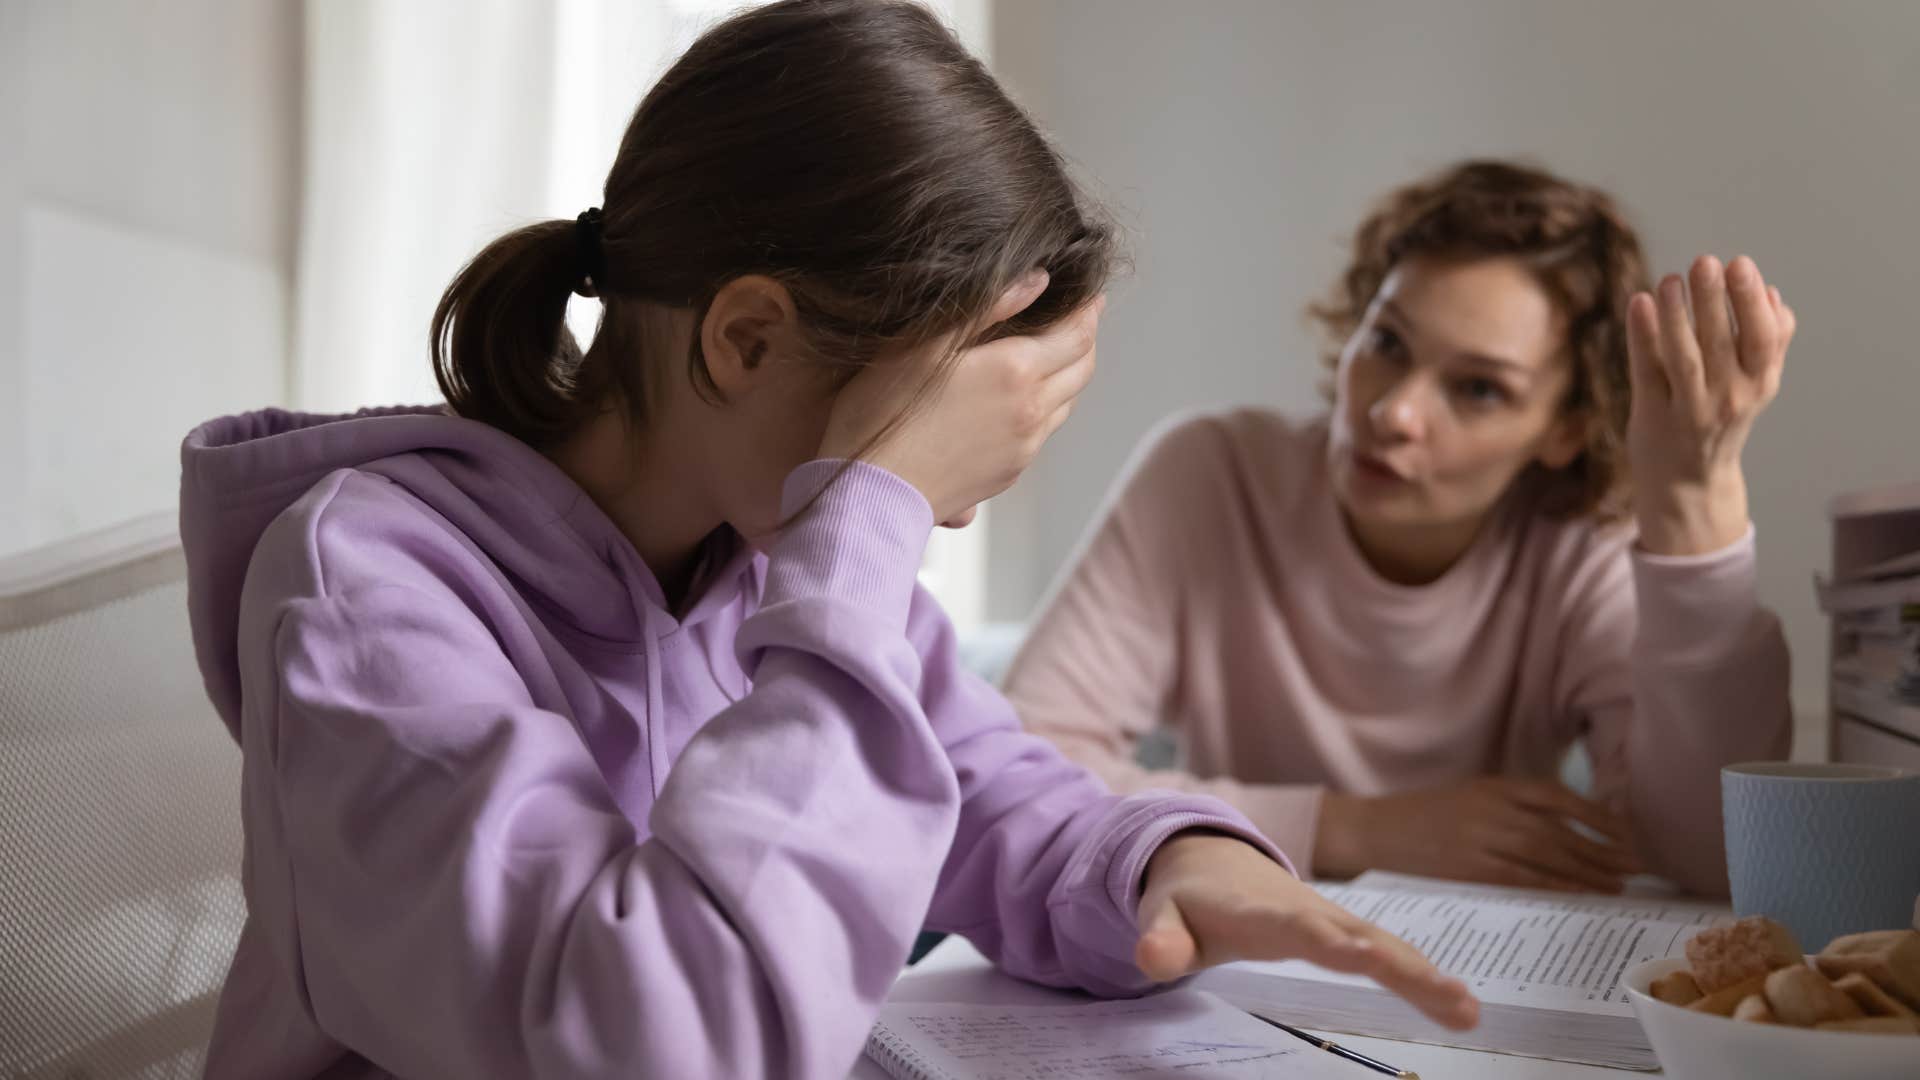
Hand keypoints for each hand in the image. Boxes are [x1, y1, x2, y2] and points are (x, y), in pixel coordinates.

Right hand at [818, 271, 1102, 525]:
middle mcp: (1031, 410)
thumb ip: (985, 306)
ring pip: (1066, 403)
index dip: (1087, 310)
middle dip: (1085, 340)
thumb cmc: (884, 413)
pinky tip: (1020, 400)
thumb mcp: (924, 344)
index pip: (1077, 334)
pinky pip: (1042, 433)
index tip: (1091, 295)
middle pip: (1082, 369)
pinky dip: (1045, 408)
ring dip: (1067, 375)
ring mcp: (1024, 446)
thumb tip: (1037, 279)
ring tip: (1053, 356)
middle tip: (1080, 319)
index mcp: (1016, 371)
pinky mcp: (1009, 473)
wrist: (873, 494)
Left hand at [1137, 833, 1479, 1030]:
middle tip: (1444, 990)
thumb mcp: (1162, 916)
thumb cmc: (1188, 898)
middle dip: (1399, 963)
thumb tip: (1152, 959)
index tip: (1361, 956)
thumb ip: (1161, 938)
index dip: (1326, 940)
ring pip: (1385, 944)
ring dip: (1425, 975)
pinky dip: (1425, 976)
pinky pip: (1391, 953)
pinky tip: (1463, 1006)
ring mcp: (1333, 919)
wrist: (1209, 856)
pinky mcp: (1348, 931)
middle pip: (1358, 936)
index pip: (1296, 927)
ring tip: (1467, 1009)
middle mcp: (1307, 911)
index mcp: (1260, 911)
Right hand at [1312, 777, 1644, 892]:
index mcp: (1494, 786)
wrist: (1377, 831)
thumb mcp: (1473, 796)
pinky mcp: (1471, 869)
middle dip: (1602, 849)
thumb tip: (1571, 825)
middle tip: (1636, 865)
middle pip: (1559, 831)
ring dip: (1587, 871)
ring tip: (1618, 883)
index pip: (1557, 796)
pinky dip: (1556, 885)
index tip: (1626, 831)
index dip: (1596, 814)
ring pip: (1547, 856)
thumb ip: (1514, 805)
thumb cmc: (1427, 816)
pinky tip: (1580, 893)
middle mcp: (1492, 809)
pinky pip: (1524, 879)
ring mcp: (1481, 839)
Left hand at [1626, 255, 1795, 555]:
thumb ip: (1771, 342)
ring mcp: (1688, 409)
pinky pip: (1647, 372)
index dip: (1751, 302)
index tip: (1740, 264)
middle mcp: (1727, 398)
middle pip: (1721, 343)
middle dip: (1715, 300)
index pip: (1762, 338)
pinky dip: (1642, 336)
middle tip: (1705, 261)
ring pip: (1683, 358)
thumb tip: (1773, 293)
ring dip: (1678, 316)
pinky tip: (1639, 302)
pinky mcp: (1651, 415)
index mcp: (1758, 384)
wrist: (1690, 484)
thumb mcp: (1757, 385)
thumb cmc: (1724, 420)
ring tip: (1671, 279)